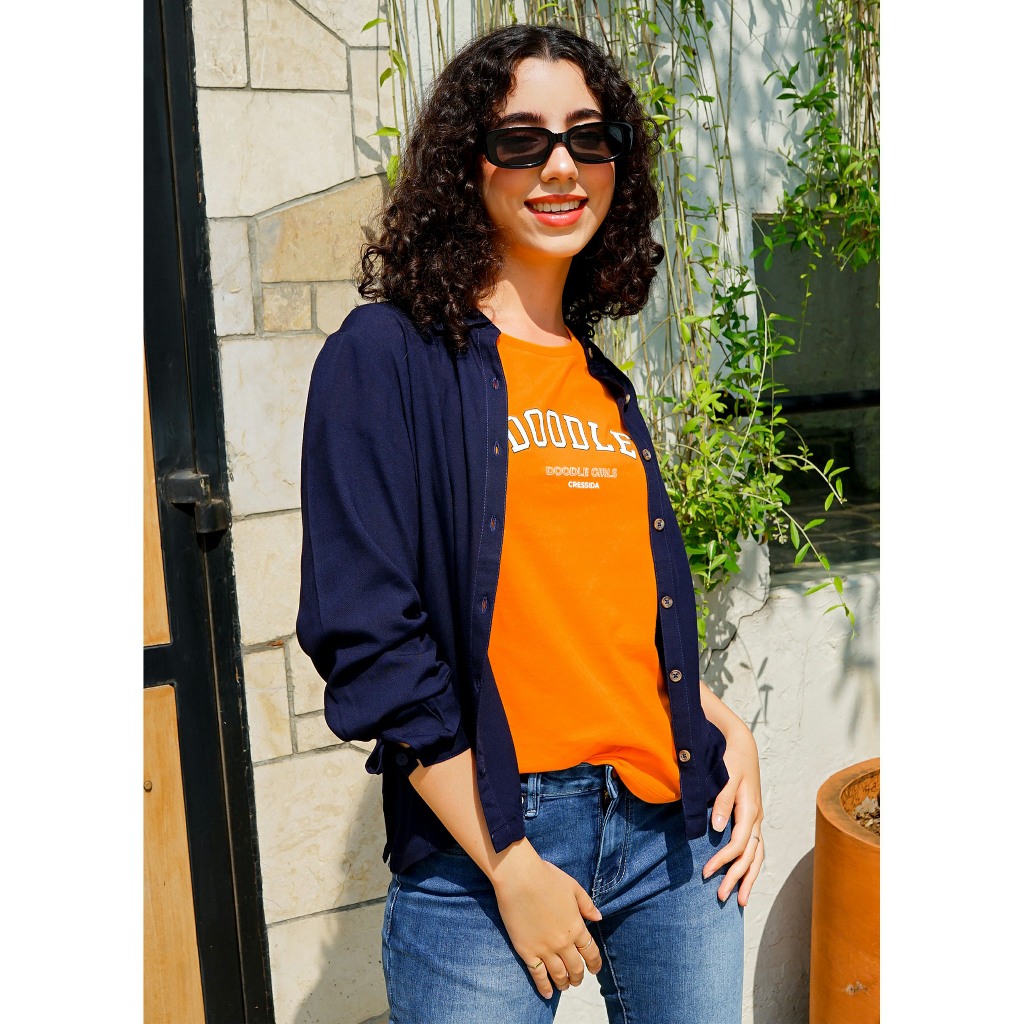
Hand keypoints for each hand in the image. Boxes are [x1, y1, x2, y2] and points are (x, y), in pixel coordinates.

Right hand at [490, 842, 602, 998]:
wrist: (519, 878)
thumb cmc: (546, 877)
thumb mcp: (573, 887)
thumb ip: (587, 905)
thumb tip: (598, 919)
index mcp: (576, 926)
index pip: (591, 952)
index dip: (594, 963)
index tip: (594, 969)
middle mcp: (563, 943)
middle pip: (576, 968)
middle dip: (578, 977)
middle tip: (577, 979)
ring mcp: (545, 949)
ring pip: (559, 975)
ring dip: (564, 983)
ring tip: (564, 985)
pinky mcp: (527, 952)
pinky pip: (538, 976)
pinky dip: (544, 987)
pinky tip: (548, 993)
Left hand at [702, 721, 764, 905]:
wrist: (741, 744)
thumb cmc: (730, 759)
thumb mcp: (725, 776)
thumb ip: (722, 801)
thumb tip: (718, 828)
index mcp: (750, 810)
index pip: (739, 845)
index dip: (723, 861)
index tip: (706, 873)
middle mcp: (756, 818)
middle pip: (751, 857)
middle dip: (737, 879)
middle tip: (721, 897)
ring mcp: (756, 819)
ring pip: (757, 856)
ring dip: (748, 878)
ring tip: (740, 900)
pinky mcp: (751, 818)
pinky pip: (755, 848)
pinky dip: (751, 865)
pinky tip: (744, 877)